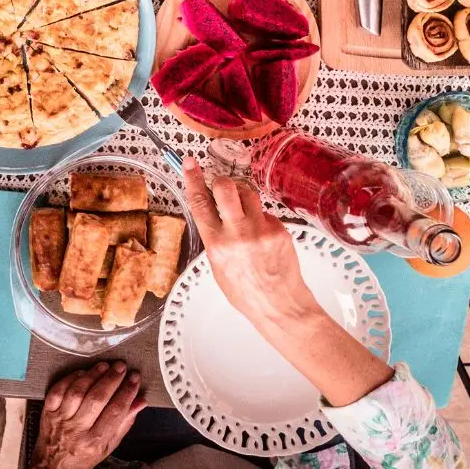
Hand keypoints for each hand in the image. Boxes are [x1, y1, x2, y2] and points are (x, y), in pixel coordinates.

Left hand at [31, 362, 144, 468]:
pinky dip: (71, 378)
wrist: (53, 466)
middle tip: (122, 367)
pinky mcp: (48, 411)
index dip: (127, 392)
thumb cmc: (83, 456)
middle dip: (112, 379)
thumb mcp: (109, 446)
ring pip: (78, 392)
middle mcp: (77, 430)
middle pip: (97, 399)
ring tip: (105, 366)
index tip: (134, 379)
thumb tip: (140, 401)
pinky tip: (83, 372)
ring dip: (93, 375)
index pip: (115, 411)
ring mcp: (61, 419)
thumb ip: (124, 423)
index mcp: (95, 441)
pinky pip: (58, 390)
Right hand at [182, 157, 319, 326]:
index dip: (192, 178)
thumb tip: (214, 214)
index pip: (200, 202)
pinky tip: (261, 236)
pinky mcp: (280, 230)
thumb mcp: (217, 266)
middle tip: (221, 187)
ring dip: (242, 197)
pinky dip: (260, 218)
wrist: (280, 305)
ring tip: (243, 215)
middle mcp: (238, 234)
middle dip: (221, 182)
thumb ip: (215, 238)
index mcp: (217, 244)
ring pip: (248, 193)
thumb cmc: (246, 291)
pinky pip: (265, 211)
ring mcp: (261, 230)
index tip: (189, 163)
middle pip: (226, 187)